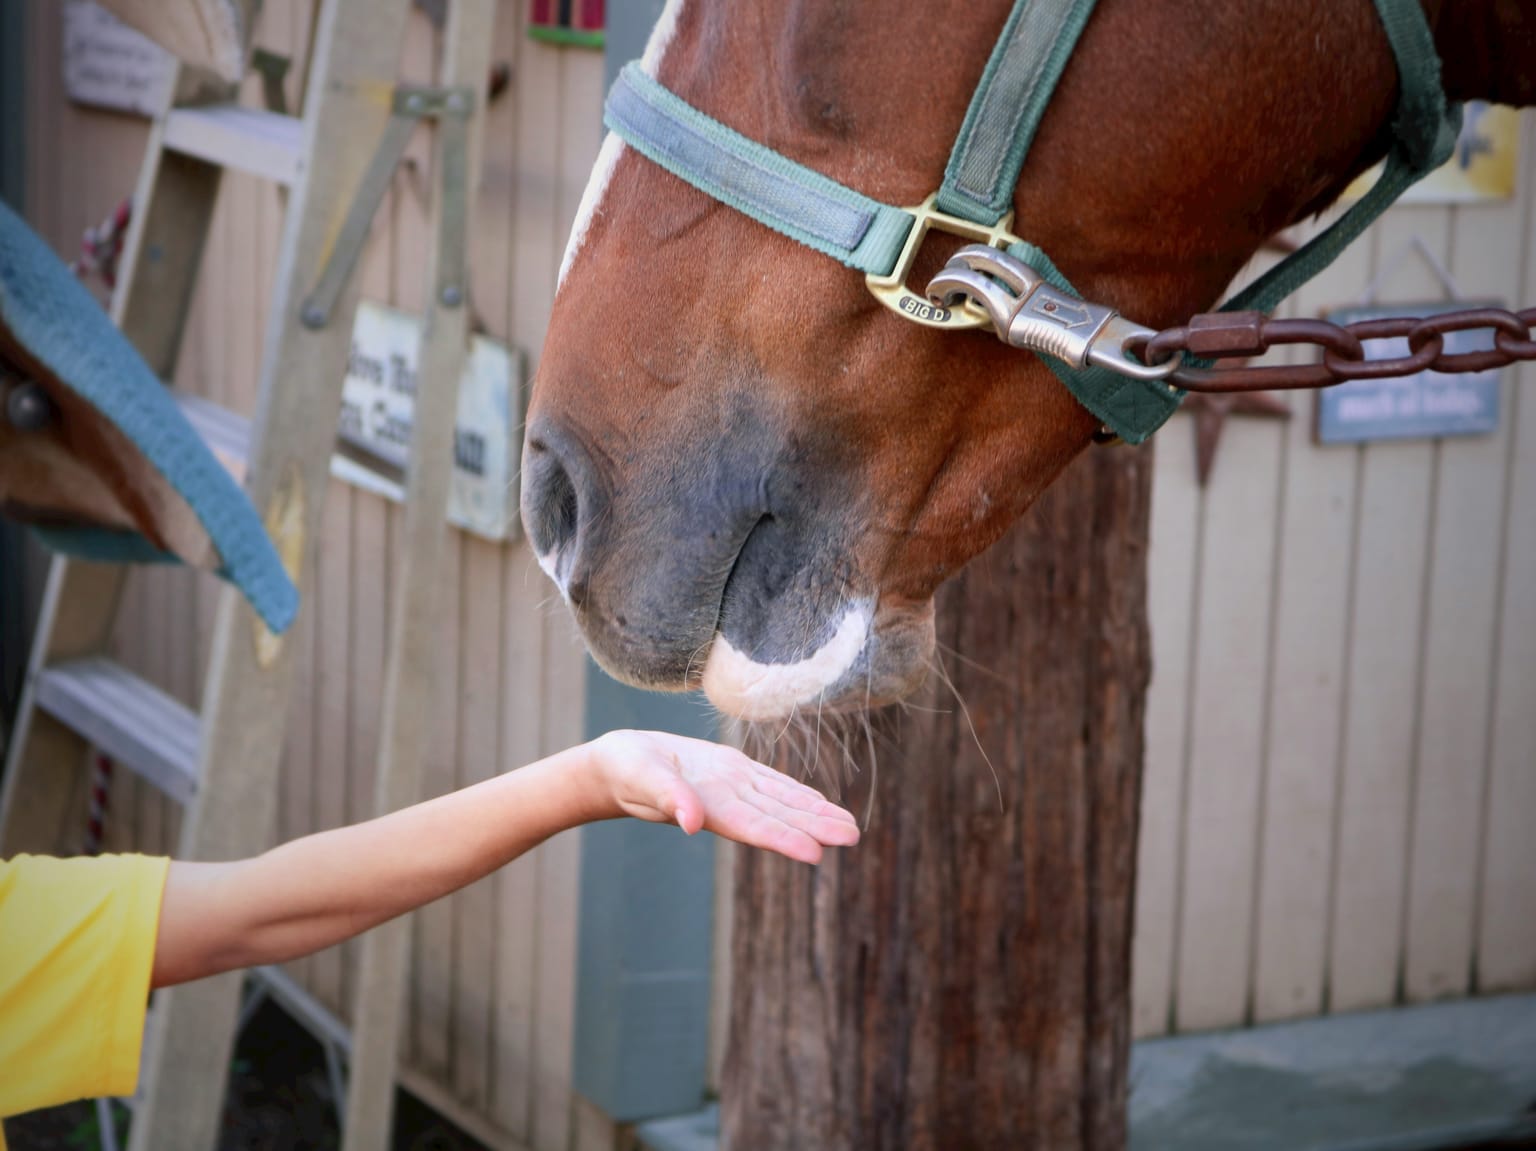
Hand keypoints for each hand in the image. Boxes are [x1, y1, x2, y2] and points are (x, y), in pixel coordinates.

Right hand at [589, 729, 859, 862]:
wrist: (614, 765)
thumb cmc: (623, 770)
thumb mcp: (641, 778)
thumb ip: (667, 797)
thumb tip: (692, 823)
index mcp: (708, 808)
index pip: (753, 827)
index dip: (784, 839)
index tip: (815, 854)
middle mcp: (727, 802)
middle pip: (777, 817)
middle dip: (815, 829)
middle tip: (852, 838)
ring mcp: (730, 787)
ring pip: (781, 802)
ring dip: (814, 814)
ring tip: (848, 827)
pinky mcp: (729, 771)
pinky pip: (770, 784)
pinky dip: (796, 794)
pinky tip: (818, 803)